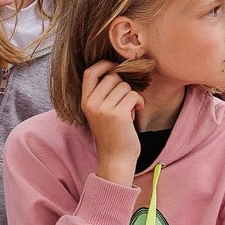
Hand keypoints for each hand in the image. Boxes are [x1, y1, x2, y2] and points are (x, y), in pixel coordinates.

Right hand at [81, 62, 142, 183]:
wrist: (116, 159)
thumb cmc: (112, 134)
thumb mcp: (100, 112)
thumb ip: (102, 93)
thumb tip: (117, 70)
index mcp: (85, 102)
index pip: (90, 72)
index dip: (104, 65)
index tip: (116, 68)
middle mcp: (91, 103)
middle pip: (113, 76)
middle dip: (124, 85)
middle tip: (125, 101)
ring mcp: (103, 109)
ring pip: (125, 85)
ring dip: (132, 96)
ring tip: (130, 110)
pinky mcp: (118, 114)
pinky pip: (133, 95)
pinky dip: (139, 102)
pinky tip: (137, 111)